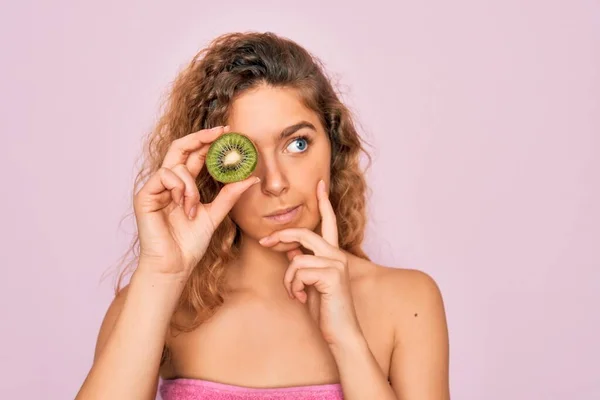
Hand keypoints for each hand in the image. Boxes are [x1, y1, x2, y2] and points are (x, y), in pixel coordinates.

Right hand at [133, 126, 259, 276]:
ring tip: (194, 206)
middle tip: (222, 132)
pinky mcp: (145, 196)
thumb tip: (251, 178)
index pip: (195, 154)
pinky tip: (183, 204)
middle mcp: (168, 183)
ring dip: (191, 184)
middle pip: (180, 147)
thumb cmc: (190, 244)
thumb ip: (229, 195)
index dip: (209, 141)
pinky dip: (178, 187)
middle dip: (201, 137)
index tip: (229, 132)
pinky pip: (164, 175)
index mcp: (183, 185)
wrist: (175, 265)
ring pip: (176, 165)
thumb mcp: (215, 215)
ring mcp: (155, 188)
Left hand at [258, 180, 362, 345]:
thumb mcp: (310, 283)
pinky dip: (294, 286)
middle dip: (281, 236)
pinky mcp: (332, 275)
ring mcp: (336, 264)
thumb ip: (305, 263)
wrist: (340, 333)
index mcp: (333, 255)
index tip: (320, 184)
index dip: (324, 203)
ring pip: (297, 258)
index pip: (328, 223)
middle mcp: (338, 255)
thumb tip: (292, 250)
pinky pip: (298, 271)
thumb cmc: (325, 309)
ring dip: (289, 279)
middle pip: (304, 233)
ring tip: (295, 293)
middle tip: (264, 241)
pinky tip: (302, 298)